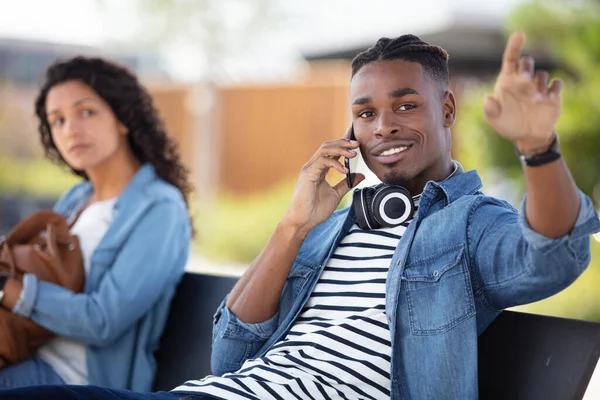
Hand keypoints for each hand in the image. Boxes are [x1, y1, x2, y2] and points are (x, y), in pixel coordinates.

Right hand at [282, 127, 364, 234]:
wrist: (303, 221)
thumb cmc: (315, 210)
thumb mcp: (336, 194)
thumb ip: (347, 184)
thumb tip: (360, 175)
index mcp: (319, 169)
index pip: (332, 150)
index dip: (343, 143)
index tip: (356, 141)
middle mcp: (313, 166)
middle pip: (328, 146)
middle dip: (344, 142)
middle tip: (357, 144)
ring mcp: (309, 169)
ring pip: (325, 149)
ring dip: (340, 148)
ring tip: (353, 153)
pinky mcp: (307, 174)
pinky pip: (323, 162)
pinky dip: (335, 163)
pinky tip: (344, 170)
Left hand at [484, 32, 562, 154]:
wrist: (527, 136)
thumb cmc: (508, 125)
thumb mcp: (494, 120)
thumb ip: (490, 110)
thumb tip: (488, 98)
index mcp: (507, 82)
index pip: (510, 60)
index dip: (514, 46)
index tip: (519, 34)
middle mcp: (523, 82)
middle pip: (527, 63)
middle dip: (526, 67)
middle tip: (524, 79)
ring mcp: (538, 87)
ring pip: (542, 74)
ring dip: (539, 84)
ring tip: (535, 100)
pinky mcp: (552, 95)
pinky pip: (556, 84)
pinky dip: (553, 89)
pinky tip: (547, 99)